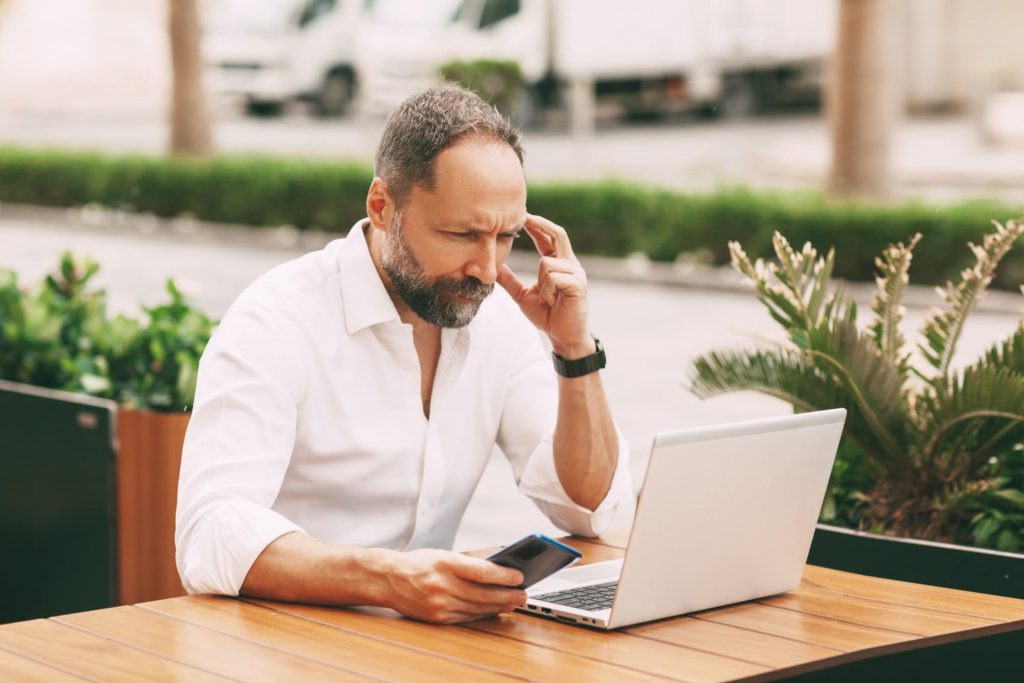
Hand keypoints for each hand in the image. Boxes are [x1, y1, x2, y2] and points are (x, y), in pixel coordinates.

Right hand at [382, 549, 526, 623]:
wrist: (388, 579)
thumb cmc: (419, 563)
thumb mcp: (443, 554)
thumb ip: (468, 564)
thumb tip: (498, 573)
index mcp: (445, 563)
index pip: (482, 571)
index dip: (504, 575)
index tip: (520, 576)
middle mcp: (442, 584)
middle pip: (483, 593)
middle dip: (507, 595)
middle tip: (524, 594)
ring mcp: (439, 604)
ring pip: (477, 608)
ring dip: (499, 607)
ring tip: (514, 603)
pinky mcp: (437, 618)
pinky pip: (466, 617)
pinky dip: (483, 614)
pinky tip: (495, 611)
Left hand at [497, 214, 594, 358]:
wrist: (563, 337)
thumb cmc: (548, 316)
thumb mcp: (523, 295)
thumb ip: (510, 280)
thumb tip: (494, 268)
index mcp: (560, 264)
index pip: (549, 237)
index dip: (537, 225)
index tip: (522, 215)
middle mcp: (571, 264)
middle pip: (557, 234)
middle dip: (540, 224)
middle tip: (524, 216)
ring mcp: (577, 273)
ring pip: (546, 263)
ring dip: (540, 283)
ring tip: (547, 299)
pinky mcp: (578, 285)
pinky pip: (552, 277)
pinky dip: (547, 291)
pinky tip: (553, 302)